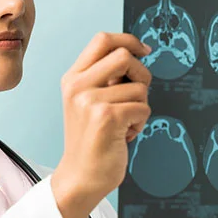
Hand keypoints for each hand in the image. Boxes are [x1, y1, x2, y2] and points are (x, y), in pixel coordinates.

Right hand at [52, 32, 152, 217]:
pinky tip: (126, 135)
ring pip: (139, 87)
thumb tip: (136, 53)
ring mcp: (90, 100)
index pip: (102, 40)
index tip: (144, 51)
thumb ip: (105, 78)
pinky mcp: (107, 117)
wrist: (81, 177)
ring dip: (141, 106)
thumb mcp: (88, 102)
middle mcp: (77, 85)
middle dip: (142, 74)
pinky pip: (143, 107)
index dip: (128, 40)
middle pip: (124, 55)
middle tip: (139, 94)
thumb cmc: (92, 140)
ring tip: (125, 124)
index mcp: (72, 78)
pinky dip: (141, 123)